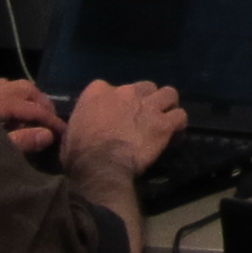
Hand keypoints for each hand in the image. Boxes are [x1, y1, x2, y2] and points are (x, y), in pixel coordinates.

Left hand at [0, 75, 63, 157]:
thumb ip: (21, 142)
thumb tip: (48, 135)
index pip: (33, 108)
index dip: (51, 120)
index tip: (64, 131)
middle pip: (24, 88)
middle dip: (41, 103)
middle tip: (50, 121)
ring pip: (9, 85)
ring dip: (25, 98)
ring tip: (30, 118)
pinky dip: (8, 97)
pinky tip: (6, 114)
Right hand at [60, 76, 185, 180]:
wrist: (99, 165)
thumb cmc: (79, 152)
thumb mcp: (71, 130)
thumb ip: (84, 119)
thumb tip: (86, 124)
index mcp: (98, 91)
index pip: (110, 87)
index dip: (116, 103)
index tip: (115, 116)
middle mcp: (126, 92)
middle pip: (145, 87)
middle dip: (146, 100)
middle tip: (143, 117)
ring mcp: (148, 106)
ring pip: (169, 94)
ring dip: (167, 105)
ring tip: (164, 119)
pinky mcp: (163, 123)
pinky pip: (180, 116)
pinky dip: (178, 124)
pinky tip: (173, 133)